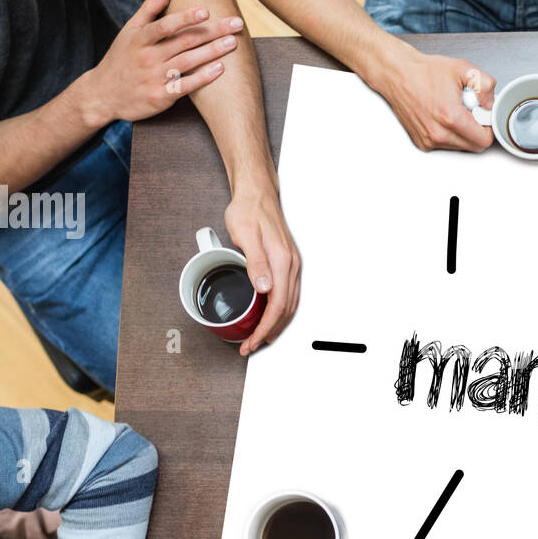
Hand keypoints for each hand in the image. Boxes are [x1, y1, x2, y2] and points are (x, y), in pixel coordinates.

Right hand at [82, 0, 242, 125]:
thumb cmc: (121, 59)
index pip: (165, 26)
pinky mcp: (160, 97)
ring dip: (212, 52)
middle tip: (236, 24)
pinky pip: (185, 86)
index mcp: (140, 39)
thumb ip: (149, 9)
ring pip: (188, 62)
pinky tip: (220, 69)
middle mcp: (148, 57)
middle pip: (184, 42)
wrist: (103, 95)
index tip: (206, 11)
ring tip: (233, 42)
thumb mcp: (129, 31)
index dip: (185, 18)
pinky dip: (202, 78)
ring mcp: (154, 78)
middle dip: (212, 31)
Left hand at [225, 187, 301, 352]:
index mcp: (281, 261)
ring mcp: (291, 264)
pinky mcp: (287, 263)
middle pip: (286, 310)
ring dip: (276, 324)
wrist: (257, 193)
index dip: (264, 328)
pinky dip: (280, 312)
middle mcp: (290, 265)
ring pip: (289, 304)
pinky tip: (270, 316)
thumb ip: (255, 263)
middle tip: (252, 345)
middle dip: (269, 332)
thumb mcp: (245, 235)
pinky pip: (288, 294)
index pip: (277, 305)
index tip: (253, 340)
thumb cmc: (249, 210)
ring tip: (260, 337)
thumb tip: (265, 288)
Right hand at [375, 47, 496, 151]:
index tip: (484, 116)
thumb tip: (491, 104)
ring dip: (463, 133)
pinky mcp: (422, 143)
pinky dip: (449, 134)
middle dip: (477, 130)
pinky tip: (442, 116)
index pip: (484, 140)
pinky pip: (446, 146)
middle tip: (470, 111)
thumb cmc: (424, 72)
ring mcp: (429, 140)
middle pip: (474, 147)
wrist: (398, 74)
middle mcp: (438, 133)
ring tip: (453, 111)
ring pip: (460, 147)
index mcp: (451, 117)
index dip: (489, 127)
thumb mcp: (463, 69)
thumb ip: (486, 86)